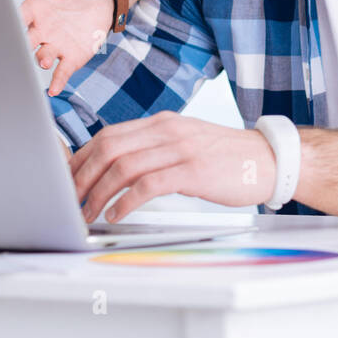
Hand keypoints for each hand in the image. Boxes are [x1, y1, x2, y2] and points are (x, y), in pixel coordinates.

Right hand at [8, 0, 113, 95]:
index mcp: (32, 12)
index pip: (15, 20)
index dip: (7, 26)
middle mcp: (40, 32)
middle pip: (24, 44)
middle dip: (19, 50)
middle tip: (16, 52)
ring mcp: (55, 46)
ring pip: (42, 57)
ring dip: (41, 61)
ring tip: (43, 61)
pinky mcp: (72, 56)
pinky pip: (62, 71)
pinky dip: (57, 81)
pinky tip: (54, 89)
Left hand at [70, 112, 275, 222]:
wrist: (269, 159)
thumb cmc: (228, 157)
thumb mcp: (186, 143)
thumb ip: (155, 149)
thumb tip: (118, 168)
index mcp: (162, 123)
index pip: (109, 134)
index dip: (82, 157)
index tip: (68, 177)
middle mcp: (167, 130)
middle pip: (109, 148)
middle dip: (82, 176)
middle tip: (70, 199)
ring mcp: (180, 149)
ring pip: (123, 166)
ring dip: (99, 192)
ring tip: (88, 212)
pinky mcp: (193, 171)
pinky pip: (148, 184)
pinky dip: (126, 201)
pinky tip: (117, 214)